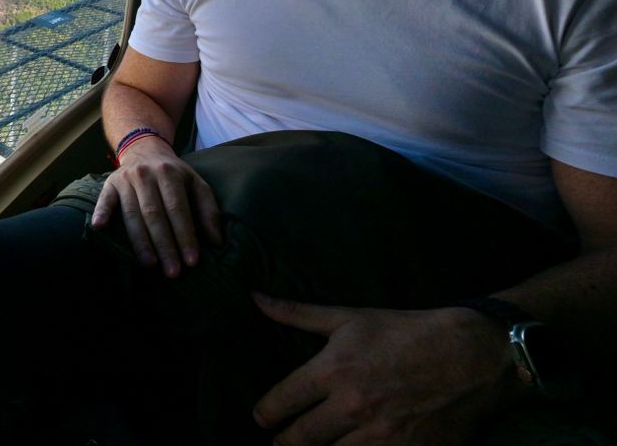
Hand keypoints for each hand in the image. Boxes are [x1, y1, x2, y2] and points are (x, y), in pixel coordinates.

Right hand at [90, 137, 222, 276]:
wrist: (145, 150)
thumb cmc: (174, 175)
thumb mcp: (196, 184)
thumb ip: (208, 210)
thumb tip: (215, 242)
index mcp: (170, 174)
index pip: (178, 209)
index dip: (185, 236)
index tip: (192, 261)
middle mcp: (146, 175)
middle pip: (155, 214)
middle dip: (165, 245)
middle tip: (172, 272)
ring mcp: (126, 179)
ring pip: (132, 213)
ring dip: (140, 241)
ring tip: (149, 264)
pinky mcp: (110, 184)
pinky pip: (105, 199)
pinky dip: (101, 212)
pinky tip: (99, 227)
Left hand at [252, 294, 520, 444]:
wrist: (475, 357)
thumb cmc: (407, 332)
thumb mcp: (350, 318)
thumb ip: (297, 313)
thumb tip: (255, 298)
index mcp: (332, 371)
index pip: (280, 403)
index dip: (265, 414)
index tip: (262, 418)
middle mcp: (352, 407)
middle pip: (299, 440)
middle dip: (284, 443)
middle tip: (281, 442)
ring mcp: (382, 437)